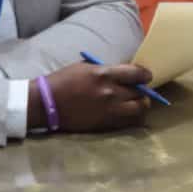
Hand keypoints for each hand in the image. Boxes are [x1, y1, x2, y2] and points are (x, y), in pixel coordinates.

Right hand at [37, 62, 152, 132]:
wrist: (46, 103)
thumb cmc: (64, 80)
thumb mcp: (86, 67)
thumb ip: (107, 70)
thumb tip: (125, 74)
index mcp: (105, 74)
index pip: (137, 74)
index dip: (146, 75)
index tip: (146, 76)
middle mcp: (111, 93)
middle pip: (141, 93)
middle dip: (143, 91)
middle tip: (140, 91)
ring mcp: (109, 110)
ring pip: (139, 110)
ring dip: (141, 106)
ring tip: (137, 103)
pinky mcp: (105, 124)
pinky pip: (128, 122)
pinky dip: (132, 117)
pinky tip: (127, 113)